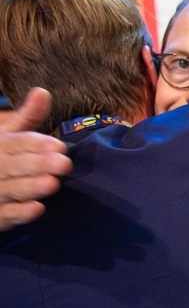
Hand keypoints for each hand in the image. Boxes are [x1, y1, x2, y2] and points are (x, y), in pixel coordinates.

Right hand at [0, 88, 71, 231]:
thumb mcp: (7, 134)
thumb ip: (27, 118)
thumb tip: (43, 92)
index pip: (15, 143)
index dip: (35, 144)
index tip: (58, 146)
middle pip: (12, 165)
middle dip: (37, 164)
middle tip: (64, 164)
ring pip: (9, 189)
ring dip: (30, 187)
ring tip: (53, 184)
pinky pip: (4, 215)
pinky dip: (19, 214)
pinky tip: (37, 209)